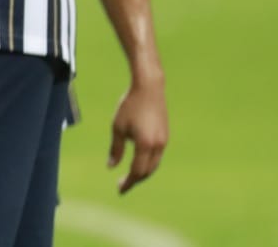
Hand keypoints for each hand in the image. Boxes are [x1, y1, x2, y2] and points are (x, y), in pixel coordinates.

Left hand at [108, 78, 167, 193]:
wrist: (149, 88)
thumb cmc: (130, 105)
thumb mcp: (117, 126)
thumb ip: (116, 148)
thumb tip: (111, 167)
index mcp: (145, 145)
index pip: (137, 171)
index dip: (128, 182)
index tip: (119, 190)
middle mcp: (158, 146)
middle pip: (147, 171)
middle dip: (135, 180)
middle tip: (122, 185)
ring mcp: (164, 141)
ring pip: (154, 164)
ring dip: (142, 172)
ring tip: (129, 176)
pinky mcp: (165, 135)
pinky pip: (157, 155)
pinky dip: (148, 163)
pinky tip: (138, 161)